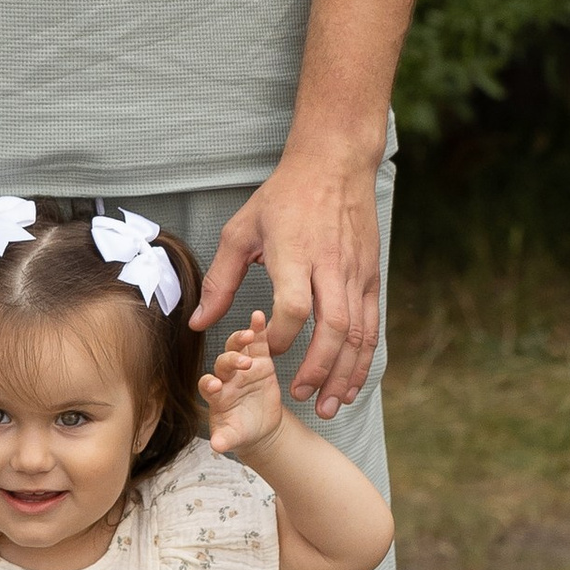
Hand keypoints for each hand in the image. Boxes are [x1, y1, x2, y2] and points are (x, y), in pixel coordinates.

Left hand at [190, 141, 380, 415]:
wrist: (335, 164)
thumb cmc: (284, 197)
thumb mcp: (240, 230)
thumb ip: (220, 280)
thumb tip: (198, 323)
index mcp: (296, 253)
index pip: (293, 306)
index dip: (278, 337)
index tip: (262, 350)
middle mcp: (331, 267)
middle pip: (333, 327)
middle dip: (318, 368)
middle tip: (298, 395)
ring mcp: (356, 274)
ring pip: (358, 333)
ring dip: (345, 373)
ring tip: (329, 404)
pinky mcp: (370, 278)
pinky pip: (371, 325)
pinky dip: (363, 358)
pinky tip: (351, 381)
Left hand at [198, 309, 286, 460]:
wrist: (260, 427)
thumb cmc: (241, 430)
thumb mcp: (233, 437)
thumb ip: (225, 439)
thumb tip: (217, 446)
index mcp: (216, 395)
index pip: (207, 384)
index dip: (210, 383)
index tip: (216, 386)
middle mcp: (227, 377)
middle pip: (223, 362)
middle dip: (231, 360)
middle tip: (243, 363)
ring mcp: (243, 365)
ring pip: (237, 347)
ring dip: (240, 339)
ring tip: (249, 335)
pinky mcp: (261, 360)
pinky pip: (257, 342)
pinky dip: (257, 328)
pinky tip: (259, 316)